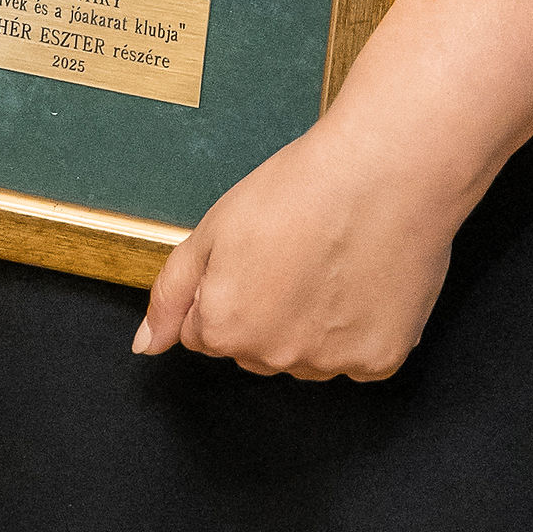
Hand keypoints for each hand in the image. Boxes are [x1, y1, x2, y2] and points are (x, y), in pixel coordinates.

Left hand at [132, 113, 456, 380]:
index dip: (229, 287)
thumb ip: (172, 292)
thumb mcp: (214, 226)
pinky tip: (364, 279)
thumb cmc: (302, 187)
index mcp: (225, 326)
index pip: (206, 331)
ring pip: (307, 355)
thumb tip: (146, 345)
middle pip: (256, 348)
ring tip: (333, 261)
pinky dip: (361, 326)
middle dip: (266, 311)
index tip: (257, 254)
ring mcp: (330, 363)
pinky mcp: (380, 359)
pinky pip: (358, 356)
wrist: (385, 168)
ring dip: (313, 324)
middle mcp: (274, 356)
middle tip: (296, 252)